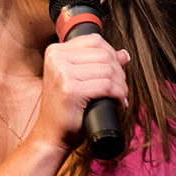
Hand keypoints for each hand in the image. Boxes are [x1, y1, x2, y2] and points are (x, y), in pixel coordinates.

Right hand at [28, 34, 129, 151]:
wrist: (51, 134)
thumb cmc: (65, 108)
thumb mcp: (77, 79)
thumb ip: (96, 63)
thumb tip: (123, 54)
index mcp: (55, 51)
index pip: (95, 41)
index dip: (112, 54)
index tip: (116, 71)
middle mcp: (57, 58)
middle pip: (104, 54)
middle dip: (119, 72)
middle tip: (120, 88)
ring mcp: (62, 73)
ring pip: (108, 70)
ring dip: (121, 85)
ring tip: (120, 96)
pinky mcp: (71, 90)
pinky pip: (107, 86)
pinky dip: (119, 94)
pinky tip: (118, 102)